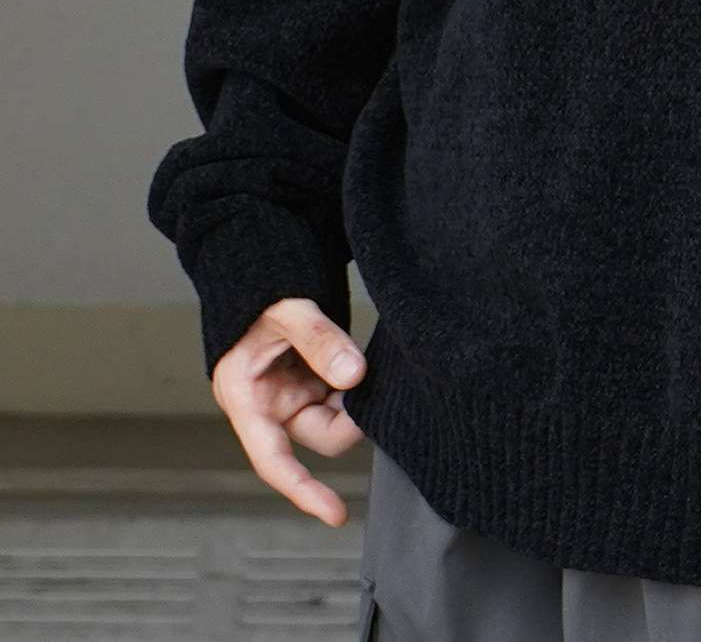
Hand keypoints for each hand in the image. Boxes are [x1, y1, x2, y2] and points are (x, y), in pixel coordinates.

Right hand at [210, 297, 368, 525]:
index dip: (304, 490)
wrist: (260, 274)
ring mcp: (293, 395)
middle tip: (368, 378)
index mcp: (246, 399)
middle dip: (349, 417)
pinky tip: (362, 362)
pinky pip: (342, 396)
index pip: (273, 460)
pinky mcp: (311, 382)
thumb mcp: (286, 310)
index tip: (336, 514)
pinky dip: (357, 384)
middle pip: (320, 434)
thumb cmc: (258, 293)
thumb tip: (355, 375)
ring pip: (336, 415)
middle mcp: (269, 406)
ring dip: (355, 397)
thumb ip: (319, 340)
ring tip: (360, 357)